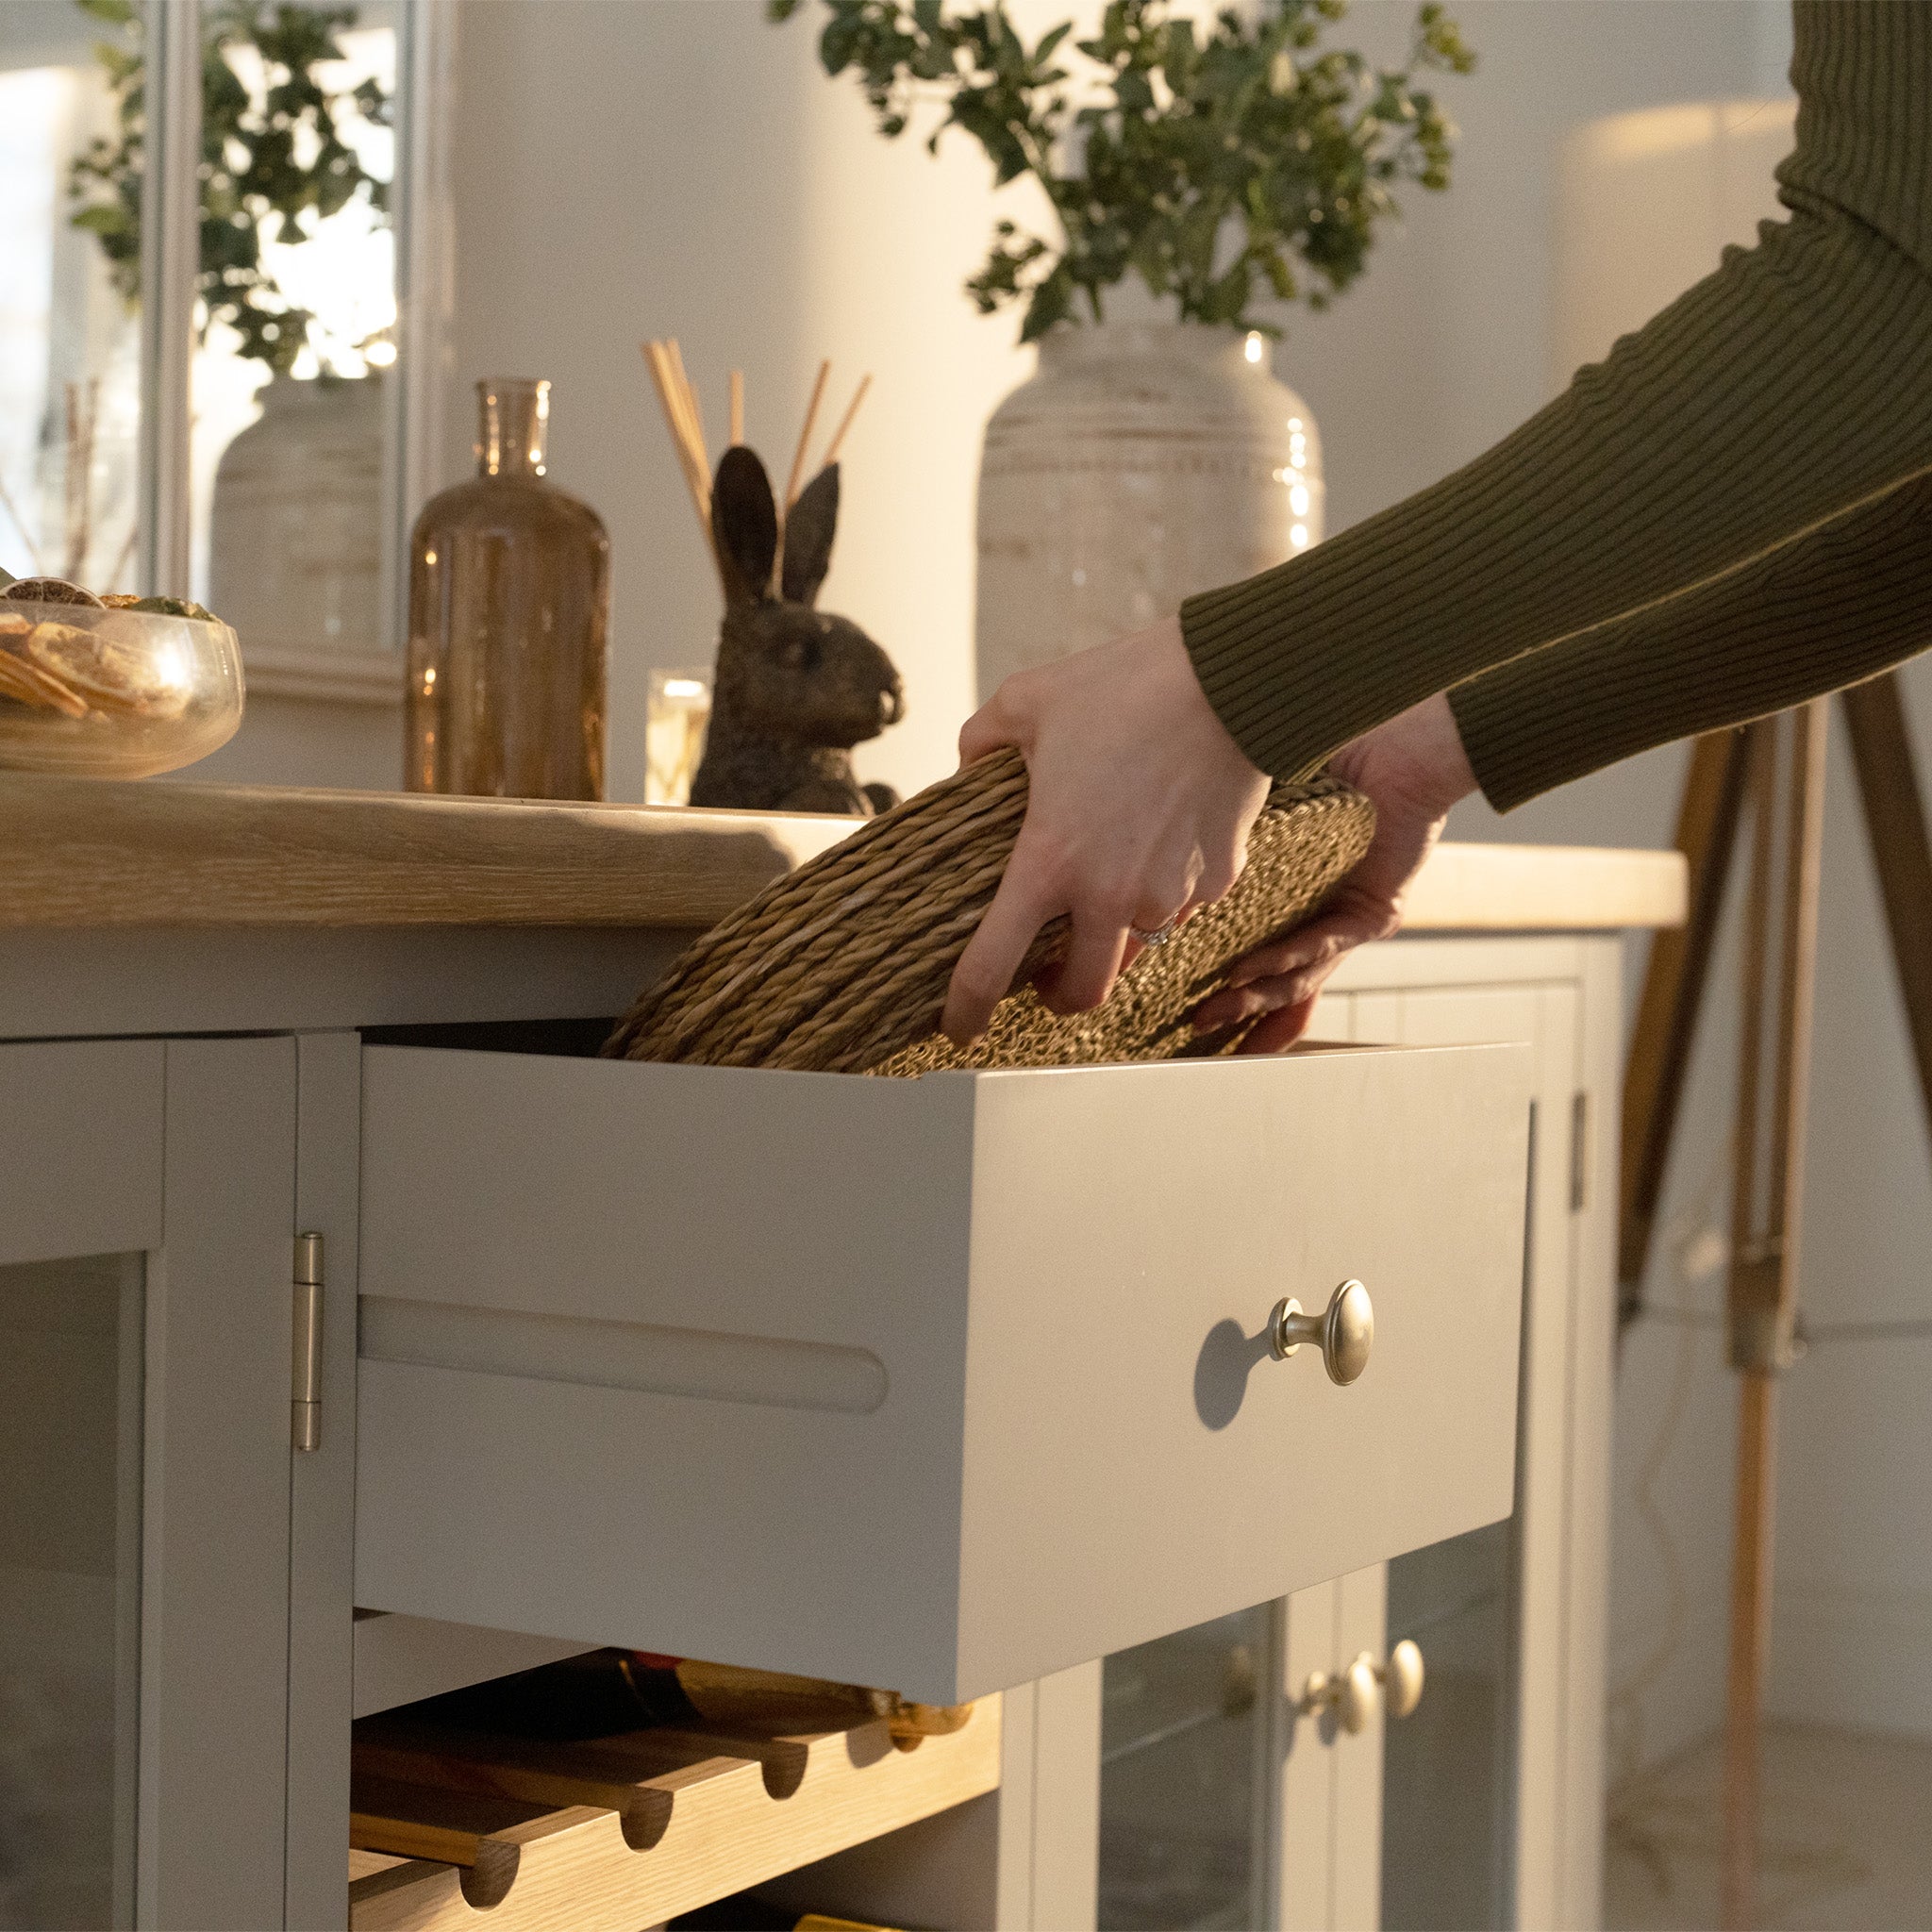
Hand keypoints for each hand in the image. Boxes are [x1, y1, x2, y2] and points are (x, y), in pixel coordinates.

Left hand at [941, 616, 1271, 1043]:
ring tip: (1106, 889)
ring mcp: (1171, 894)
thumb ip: (981, 745)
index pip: (990, 968)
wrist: (1229, 679)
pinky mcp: (1219, 880)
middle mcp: (1110, 895)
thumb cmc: (1123, 686)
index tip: (960, 1027)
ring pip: (1137, 950)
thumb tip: (968, 770)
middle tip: (1045, 976)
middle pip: (1082, 993)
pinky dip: (1162, 894)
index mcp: (1048, 863)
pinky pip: (1184, 906)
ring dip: (1113, 939)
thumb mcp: (1024, 704)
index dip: (966, 1010)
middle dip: (1058, 997)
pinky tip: (1157, 844)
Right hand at [1190, 691, 1477, 1052]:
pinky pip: (1323, 947)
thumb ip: (1219, 828)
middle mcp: (1314, 913)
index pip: (1242, 945)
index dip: (1207, 976)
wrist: (1403, 739)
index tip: (1163, 999)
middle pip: (1268, 982)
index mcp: (1287, 890)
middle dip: (1228, 1014)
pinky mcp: (1375, 914)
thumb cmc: (1334, 750)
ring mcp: (1346, 918)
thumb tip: (1146, 847)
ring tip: (1208, 1012)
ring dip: (1249, 998)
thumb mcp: (1261, 794)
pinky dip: (1281, 959)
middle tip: (1184, 1031)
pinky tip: (1247, 971)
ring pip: (1293, 977)